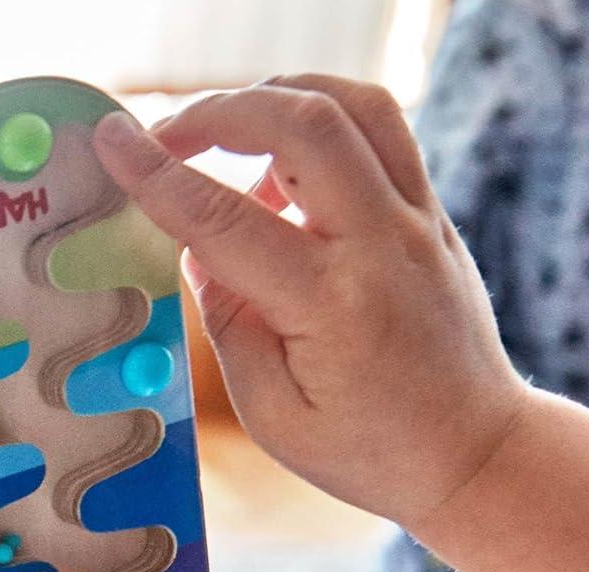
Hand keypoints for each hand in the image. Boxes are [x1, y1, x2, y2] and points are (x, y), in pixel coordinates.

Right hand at [92, 76, 529, 530]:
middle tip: (168, 135)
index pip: (227, 220)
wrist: (478, 455)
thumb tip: (197, 250)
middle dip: (219, 111)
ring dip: (278, 98)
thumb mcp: (278, 418)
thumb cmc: (374, 452)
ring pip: (352, 105)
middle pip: (300, 122)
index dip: (158, 176)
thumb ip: (230, 326)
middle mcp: (383, 247)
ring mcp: (419, 223)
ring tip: (231, 138)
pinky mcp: (434, 215)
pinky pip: (381, 131)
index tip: (111, 141)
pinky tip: (287, 171)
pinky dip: (323, 124)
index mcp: (334, 308)